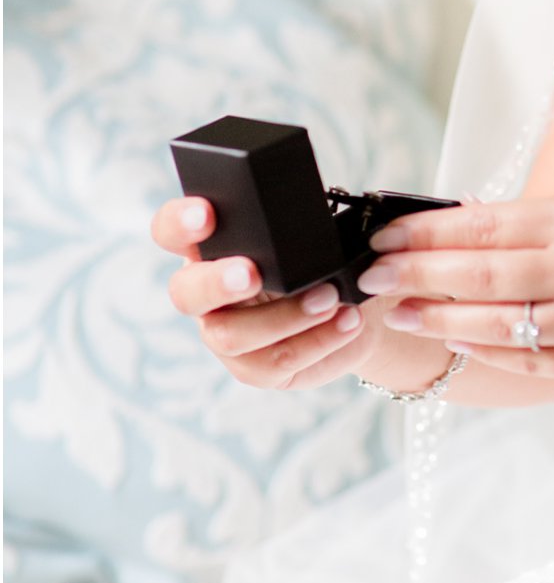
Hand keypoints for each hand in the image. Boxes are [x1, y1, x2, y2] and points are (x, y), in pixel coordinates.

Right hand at [151, 195, 377, 390]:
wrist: (352, 304)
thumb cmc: (322, 258)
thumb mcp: (313, 236)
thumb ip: (296, 228)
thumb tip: (307, 226)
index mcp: (211, 247)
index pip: (172, 230)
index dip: (179, 223)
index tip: (205, 215)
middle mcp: (206, 293)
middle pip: (186, 293)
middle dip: (217, 282)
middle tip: (251, 274)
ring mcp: (224, 334)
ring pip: (231, 335)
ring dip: (285, 317)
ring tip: (330, 298)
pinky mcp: (252, 367)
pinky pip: (274, 362)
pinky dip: (318, 340)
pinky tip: (347, 321)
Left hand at [355, 194, 553, 380]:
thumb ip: (540, 221)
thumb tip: (464, 224)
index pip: (484, 225)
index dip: (426, 231)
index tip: (384, 233)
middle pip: (478, 274)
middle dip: (415, 273)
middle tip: (369, 274)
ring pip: (494, 322)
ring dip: (437, 316)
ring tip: (399, 309)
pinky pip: (528, 359)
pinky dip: (487, 348)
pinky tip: (457, 336)